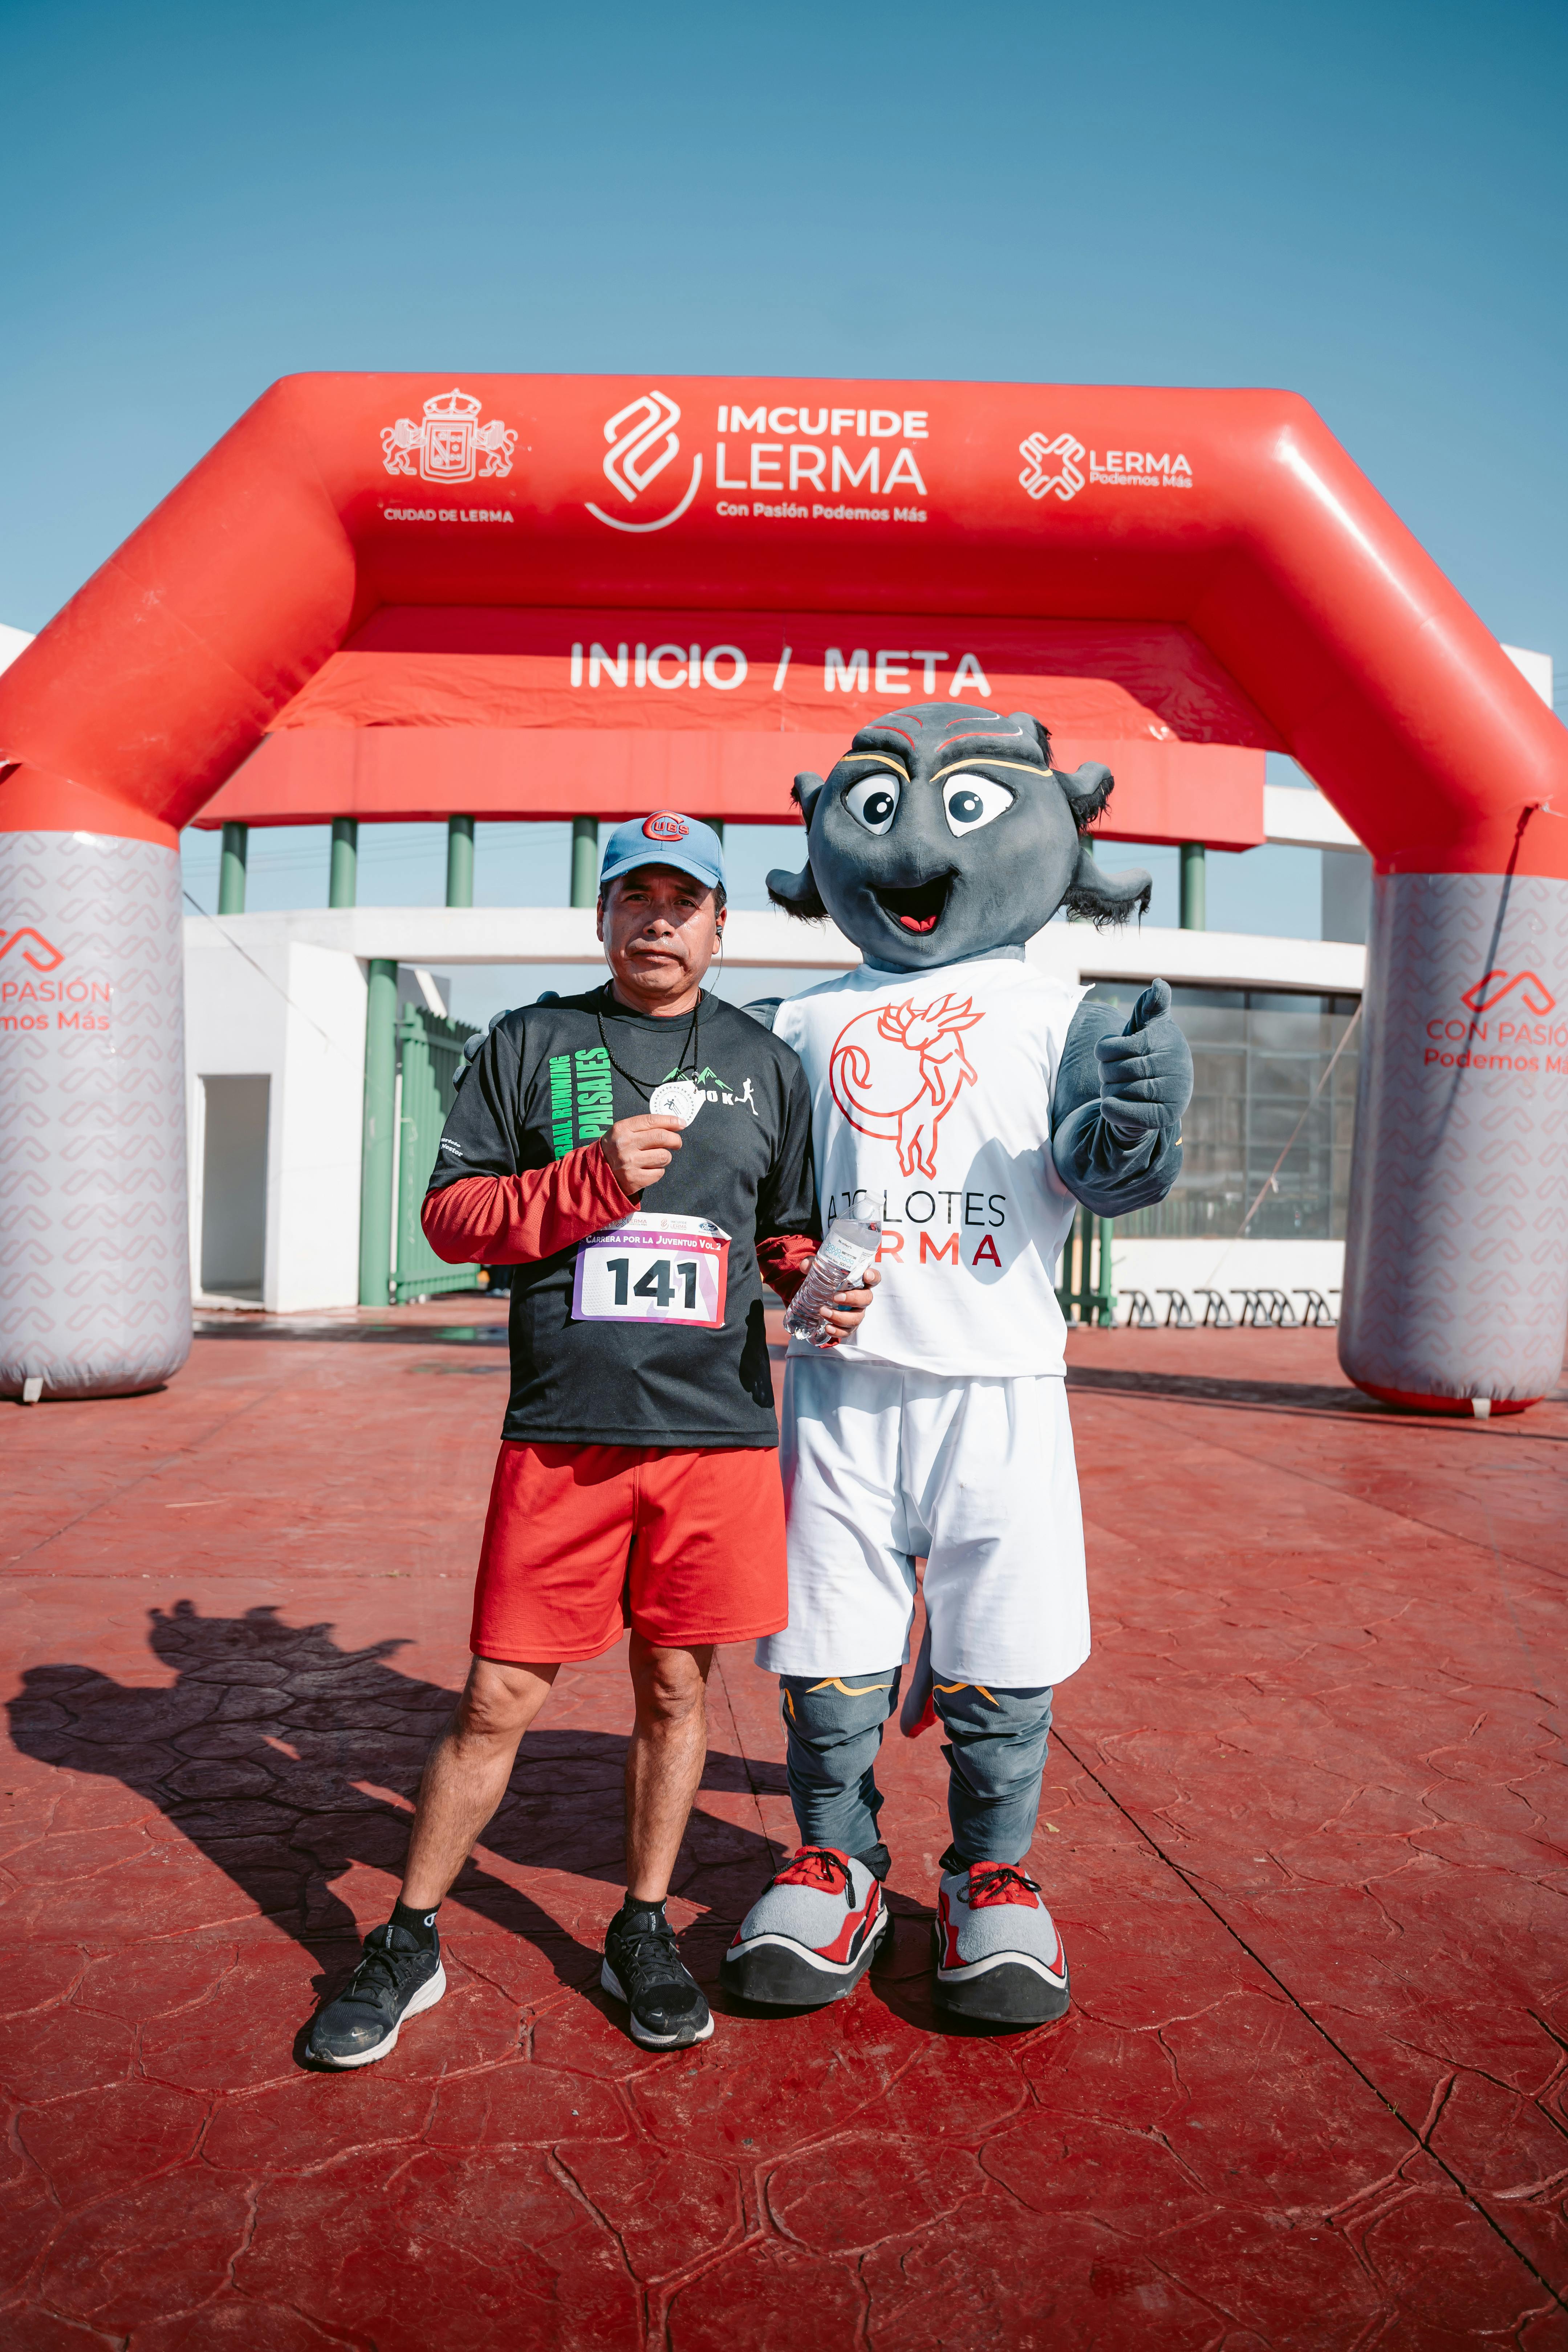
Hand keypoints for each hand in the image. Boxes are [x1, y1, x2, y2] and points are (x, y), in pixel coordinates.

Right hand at [600, 1115, 683, 1195]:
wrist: (597, 1173)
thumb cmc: (615, 1149)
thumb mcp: (622, 1132)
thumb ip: (644, 1126)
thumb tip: (674, 1124)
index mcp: (622, 1129)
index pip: (652, 1120)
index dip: (671, 1121)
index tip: (681, 1124)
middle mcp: (625, 1144)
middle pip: (662, 1137)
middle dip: (675, 1140)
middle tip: (676, 1143)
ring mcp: (629, 1163)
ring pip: (664, 1156)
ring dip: (665, 1157)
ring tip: (656, 1158)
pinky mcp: (634, 1179)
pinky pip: (659, 1173)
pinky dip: (658, 1171)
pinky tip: (649, 1169)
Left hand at [815, 1264, 880, 1347]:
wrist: (822, 1299)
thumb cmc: (828, 1282)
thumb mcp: (821, 1271)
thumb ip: (814, 1265)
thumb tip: (804, 1265)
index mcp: (860, 1282)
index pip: (874, 1278)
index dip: (873, 1277)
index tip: (865, 1274)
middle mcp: (862, 1298)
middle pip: (866, 1299)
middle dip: (852, 1298)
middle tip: (835, 1297)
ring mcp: (856, 1313)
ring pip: (856, 1318)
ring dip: (841, 1317)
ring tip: (823, 1312)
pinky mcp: (849, 1326)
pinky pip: (847, 1332)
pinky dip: (838, 1331)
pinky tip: (827, 1328)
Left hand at [1093, 978, 1192, 1142]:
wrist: (1157, 1096)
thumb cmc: (1145, 1054)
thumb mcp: (1145, 1027)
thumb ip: (1150, 1006)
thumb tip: (1159, 984)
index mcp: (1168, 1041)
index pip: (1111, 1048)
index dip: (1103, 1052)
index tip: (1109, 1052)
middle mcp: (1177, 1067)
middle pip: (1113, 1071)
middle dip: (1106, 1074)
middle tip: (1116, 1074)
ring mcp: (1174, 1094)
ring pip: (1116, 1093)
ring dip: (1110, 1092)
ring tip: (1123, 1088)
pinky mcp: (1165, 1118)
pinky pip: (1122, 1114)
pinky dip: (1111, 1110)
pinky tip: (1114, 1105)